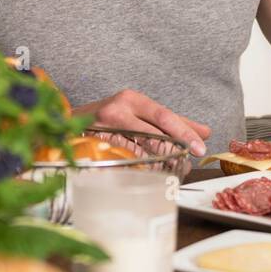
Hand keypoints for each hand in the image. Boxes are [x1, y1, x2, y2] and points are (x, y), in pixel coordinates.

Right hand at [71, 89, 210, 156]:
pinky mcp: (94, 143)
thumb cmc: (108, 120)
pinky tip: (151, 172)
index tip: (201, 144)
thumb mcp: (139, 114)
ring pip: (139, 146)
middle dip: (177, 144)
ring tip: (176, 167)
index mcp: (132, 99)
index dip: (184, 130)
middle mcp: (118, 109)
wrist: (66, 124)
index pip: (164, 115)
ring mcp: (104, 127)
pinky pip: (122, 158)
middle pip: (154, 129)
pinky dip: (139, 166)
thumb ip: (171, 122)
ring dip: (161, 159)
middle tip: (192, 156)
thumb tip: (204, 131)